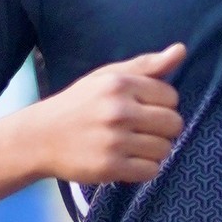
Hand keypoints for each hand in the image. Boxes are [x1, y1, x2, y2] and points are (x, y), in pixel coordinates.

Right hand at [42, 44, 184, 187]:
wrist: (40, 137)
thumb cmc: (79, 105)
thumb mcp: (108, 77)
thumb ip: (146, 65)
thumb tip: (181, 50)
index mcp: (119, 84)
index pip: (171, 97)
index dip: (162, 105)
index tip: (143, 110)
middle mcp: (118, 111)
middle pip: (174, 124)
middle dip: (163, 130)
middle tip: (141, 131)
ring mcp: (114, 141)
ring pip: (165, 149)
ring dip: (155, 151)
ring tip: (134, 146)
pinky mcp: (110, 167)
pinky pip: (151, 171)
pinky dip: (144, 169)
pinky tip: (128, 161)